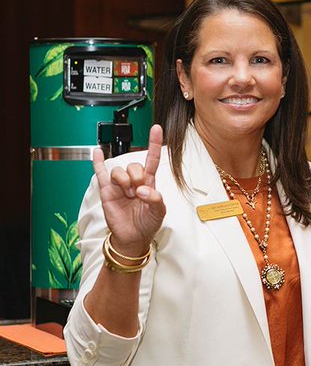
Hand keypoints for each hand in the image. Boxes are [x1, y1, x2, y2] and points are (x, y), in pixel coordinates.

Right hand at [91, 124, 165, 255]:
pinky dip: (98, 162)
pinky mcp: (106, 191)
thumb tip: (142, 190)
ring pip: (118, 170)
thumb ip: (155, 199)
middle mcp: (134, 180)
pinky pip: (100, 173)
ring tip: (128, 195)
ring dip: (124, 181)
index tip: (156, 128)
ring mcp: (119, 185)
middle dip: (137, 177)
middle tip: (138, 193)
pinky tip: (97, 152)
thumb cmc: (147, 223)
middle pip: (134, 165)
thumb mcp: (159, 212)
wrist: (132, 237)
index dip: (154, 144)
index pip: (152, 159)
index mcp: (149, 182)